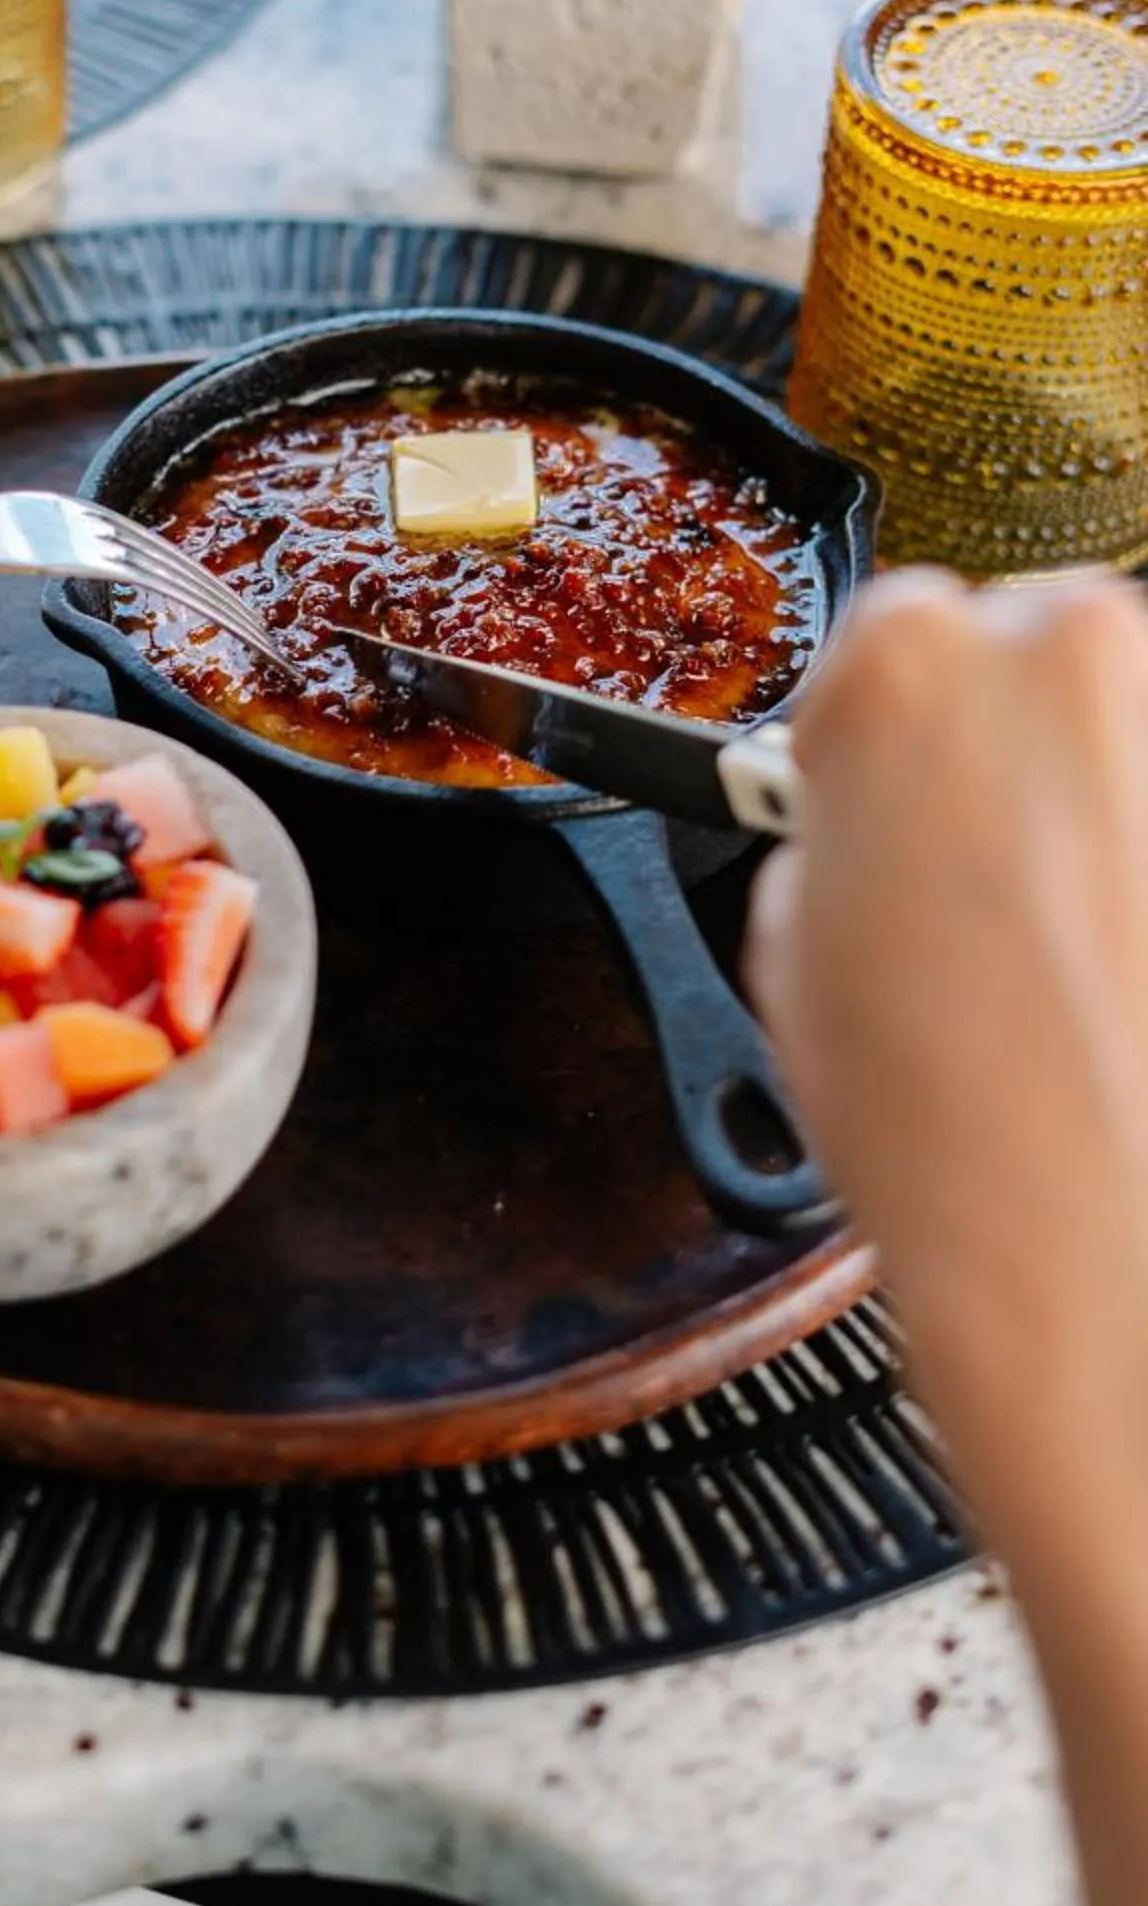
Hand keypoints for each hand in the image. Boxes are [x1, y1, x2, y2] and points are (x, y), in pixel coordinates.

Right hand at [746, 567, 1147, 1588]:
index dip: (890, 744)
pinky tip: (1125, 974)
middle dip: (1019, 765)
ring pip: (1138, 735)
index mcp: (909, 668)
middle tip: (999, 897)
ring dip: (1115, 813)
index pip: (893, 638)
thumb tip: (871, 837)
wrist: (1111, 1267)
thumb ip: (829, 849)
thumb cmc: (959, 1138)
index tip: (901, 809)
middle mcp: (1072, 654)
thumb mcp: (791, 964)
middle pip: (1037, 661)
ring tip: (1088, 956)